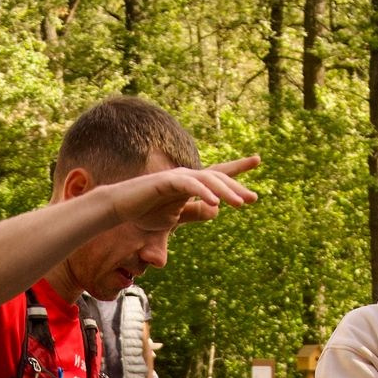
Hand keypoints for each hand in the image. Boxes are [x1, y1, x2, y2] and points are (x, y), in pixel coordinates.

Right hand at [98, 157, 259, 234]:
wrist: (120, 208)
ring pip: (207, 180)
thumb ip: (195, 213)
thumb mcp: (176, 217)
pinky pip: (189, 186)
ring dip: (225, 191)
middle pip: (217, 178)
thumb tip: (216, 210)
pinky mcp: (165, 182)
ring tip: (240, 204)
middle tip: (254, 198)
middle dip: (237, 185)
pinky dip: (202, 193)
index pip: (217, 174)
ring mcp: (176, 177)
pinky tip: (215, 203)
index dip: (237, 168)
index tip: (257, 160)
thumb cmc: (146, 212)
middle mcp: (186, 176)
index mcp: (191, 185)